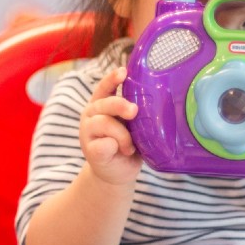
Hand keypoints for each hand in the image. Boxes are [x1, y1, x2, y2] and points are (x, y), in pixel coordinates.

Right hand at [80, 66, 142, 185]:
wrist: (117, 173)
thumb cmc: (127, 144)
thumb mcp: (133, 126)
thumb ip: (135, 114)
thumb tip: (156, 104)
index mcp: (102, 104)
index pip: (105, 87)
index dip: (113, 78)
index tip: (124, 71)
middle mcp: (92, 114)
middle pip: (105, 103)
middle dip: (121, 105)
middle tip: (134, 111)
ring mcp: (87, 132)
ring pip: (105, 123)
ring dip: (123, 135)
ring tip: (130, 147)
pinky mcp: (90, 150)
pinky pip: (103, 144)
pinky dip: (115, 146)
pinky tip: (120, 151)